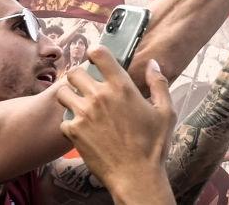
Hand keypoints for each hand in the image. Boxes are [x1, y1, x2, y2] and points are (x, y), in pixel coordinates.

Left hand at [57, 48, 174, 194]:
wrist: (136, 176)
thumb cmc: (153, 145)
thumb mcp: (165, 111)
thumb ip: (159, 83)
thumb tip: (153, 64)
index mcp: (121, 87)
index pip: (99, 54)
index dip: (95, 52)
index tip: (96, 56)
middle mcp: (99, 96)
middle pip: (74, 72)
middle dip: (79, 75)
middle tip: (86, 83)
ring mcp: (83, 114)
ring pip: (62, 92)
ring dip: (70, 95)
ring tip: (79, 103)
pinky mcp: (73, 133)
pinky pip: (63, 119)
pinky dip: (69, 121)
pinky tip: (81, 127)